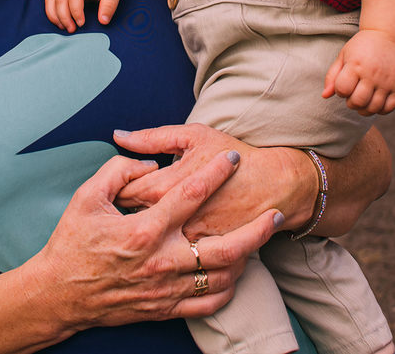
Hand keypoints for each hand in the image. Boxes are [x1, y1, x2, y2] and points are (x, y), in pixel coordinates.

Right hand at [29, 151, 281, 331]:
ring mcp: (165, 288)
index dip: (216, 171)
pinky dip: (228, 287)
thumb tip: (144, 160)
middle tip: (274, 211)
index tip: (233, 157)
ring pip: (222, 277)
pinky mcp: (164, 307)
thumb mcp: (86, 198)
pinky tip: (236, 271)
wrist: (58, 295)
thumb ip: (117, 172)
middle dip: (255, 228)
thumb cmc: (71, 243)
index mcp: (143, 230)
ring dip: (247, 257)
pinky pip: (208, 302)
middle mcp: (160, 262)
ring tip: (259, 238)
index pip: (192, 194)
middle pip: (224, 247)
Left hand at [113, 125, 315, 239]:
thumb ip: (153, 137)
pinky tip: (164, 244)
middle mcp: (175, 219)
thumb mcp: (194, 137)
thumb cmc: (234, 155)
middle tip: (123, 209)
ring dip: (142, 237)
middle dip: (122, 216)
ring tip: (139, 228)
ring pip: (152, 244)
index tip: (121, 187)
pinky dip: (167, 252)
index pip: (125, 191)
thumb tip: (119, 134)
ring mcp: (190, 242)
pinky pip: (176, 259)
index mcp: (168, 187)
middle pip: (132, 221)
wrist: (276, 185)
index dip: (119, 188)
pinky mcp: (205, 259)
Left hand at [322, 29, 394, 115]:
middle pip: (358, 101)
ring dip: (364, 109)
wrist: (387, 36)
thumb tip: (324, 96)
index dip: (340, 91)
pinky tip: (375, 101)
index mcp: (356, 65)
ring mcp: (387, 81)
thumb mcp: (343, 55)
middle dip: (351, 103)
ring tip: (363, 99)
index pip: (342, 89)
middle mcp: (372, 74)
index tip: (344, 85)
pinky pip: (389, 107)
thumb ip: (332, 76)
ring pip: (374, 108)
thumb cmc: (361, 47)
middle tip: (353, 94)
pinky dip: (381, 110)